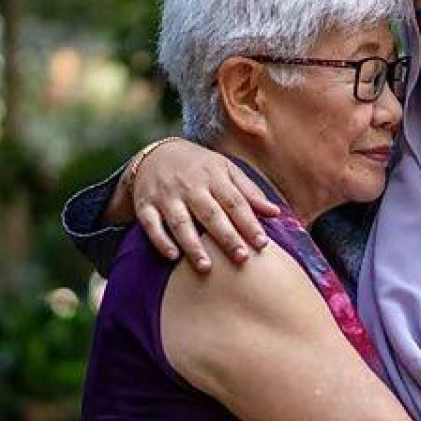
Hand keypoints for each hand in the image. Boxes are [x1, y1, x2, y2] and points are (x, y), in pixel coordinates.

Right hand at [131, 139, 281, 271]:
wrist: (157, 153)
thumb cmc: (200, 167)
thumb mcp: (226, 170)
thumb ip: (249, 192)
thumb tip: (276, 213)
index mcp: (214, 176)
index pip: (235, 202)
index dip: (249, 223)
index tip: (262, 244)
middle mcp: (190, 186)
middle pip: (210, 214)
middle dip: (226, 236)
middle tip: (241, 258)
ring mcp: (166, 196)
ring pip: (180, 222)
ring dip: (193, 245)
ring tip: (206, 267)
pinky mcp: (145, 205)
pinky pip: (151, 224)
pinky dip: (160, 240)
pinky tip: (172, 257)